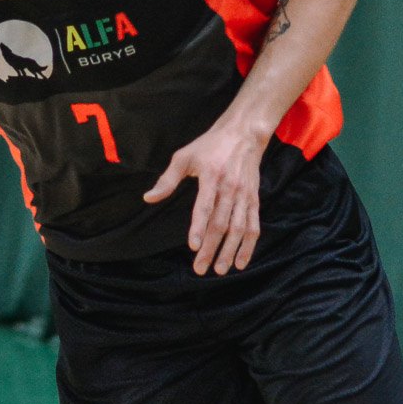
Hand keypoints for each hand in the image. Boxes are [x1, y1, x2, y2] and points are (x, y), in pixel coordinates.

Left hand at [142, 123, 264, 274]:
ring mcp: (244, 195)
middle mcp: (230, 188)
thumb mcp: (184, 156)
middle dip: (210, 248)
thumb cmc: (209, 145)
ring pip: (238, 228)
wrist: (244, 133)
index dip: (199, 226)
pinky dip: (248, 246)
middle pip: (221, 223)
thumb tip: (149, 198)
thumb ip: (167, 179)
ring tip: (219, 270)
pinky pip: (253, 226)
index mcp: (211, 176)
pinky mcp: (254, 199)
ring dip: (229, 251)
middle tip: (200, 268)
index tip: (193, 245)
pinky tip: (240, 262)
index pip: (205, 206)